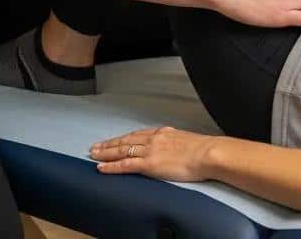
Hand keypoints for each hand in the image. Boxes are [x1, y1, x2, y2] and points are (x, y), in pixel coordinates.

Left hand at [90, 126, 212, 181]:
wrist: (207, 153)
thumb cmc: (202, 150)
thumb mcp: (185, 140)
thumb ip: (175, 142)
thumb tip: (174, 148)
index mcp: (163, 132)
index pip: (137, 134)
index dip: (123, 138)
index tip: (114, 140)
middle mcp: (154, 139)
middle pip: (126, 140)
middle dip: (109, 144)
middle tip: (95, 146)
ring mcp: (150, 151)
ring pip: (122, 150)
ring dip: (106, 153)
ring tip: (93, 154)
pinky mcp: (149, 164)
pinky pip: (126, 165)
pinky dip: (112, 166)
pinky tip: (102, 167)